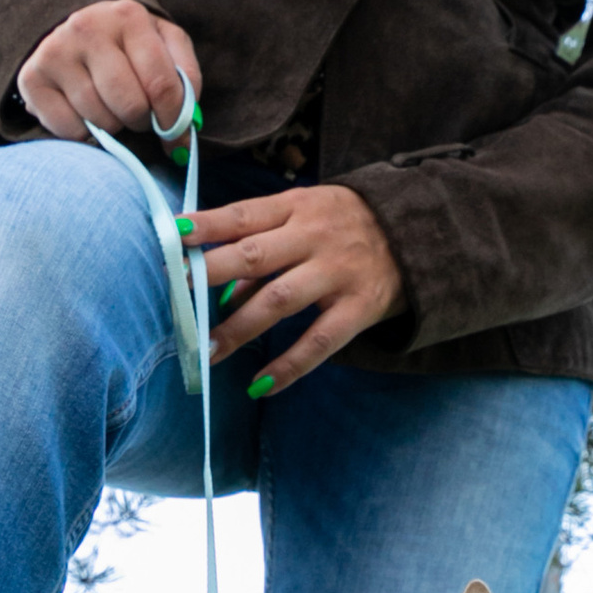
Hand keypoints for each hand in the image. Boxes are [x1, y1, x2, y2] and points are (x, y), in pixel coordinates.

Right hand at [18, 0, 200, 141]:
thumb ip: (185, 80)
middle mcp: (87, 28)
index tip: (175, 136)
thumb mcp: (165, 44)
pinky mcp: (32, 77)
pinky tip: (84, 112)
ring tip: (110, 108)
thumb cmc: (129, 44)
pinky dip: (83, 134)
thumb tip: (184, 133)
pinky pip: (69, 130)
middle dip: (141, 121)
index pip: (161, 84)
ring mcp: (55, 51)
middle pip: (130, 105)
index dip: (174, 120)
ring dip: (113, 126)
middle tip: (137, 114)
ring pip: (100, 120)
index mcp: (128, 16)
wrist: (76, 29)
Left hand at [187, 183, 405, 394]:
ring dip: (239, 327)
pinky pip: (319, 341)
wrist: (419, 231)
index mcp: (298, 207)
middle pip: (255, 256)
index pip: (244, 215)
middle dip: (212, 274)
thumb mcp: (307, 216)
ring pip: (279, 301)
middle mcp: (315, 237)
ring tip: (209, 350)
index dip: (207, 226)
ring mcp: (338, 273)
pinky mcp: (359, 307)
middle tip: (177, 294)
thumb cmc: (346, 224)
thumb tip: (221, 288)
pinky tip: (260, 384)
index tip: (172, 236)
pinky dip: (288, 365)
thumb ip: (266, 244)